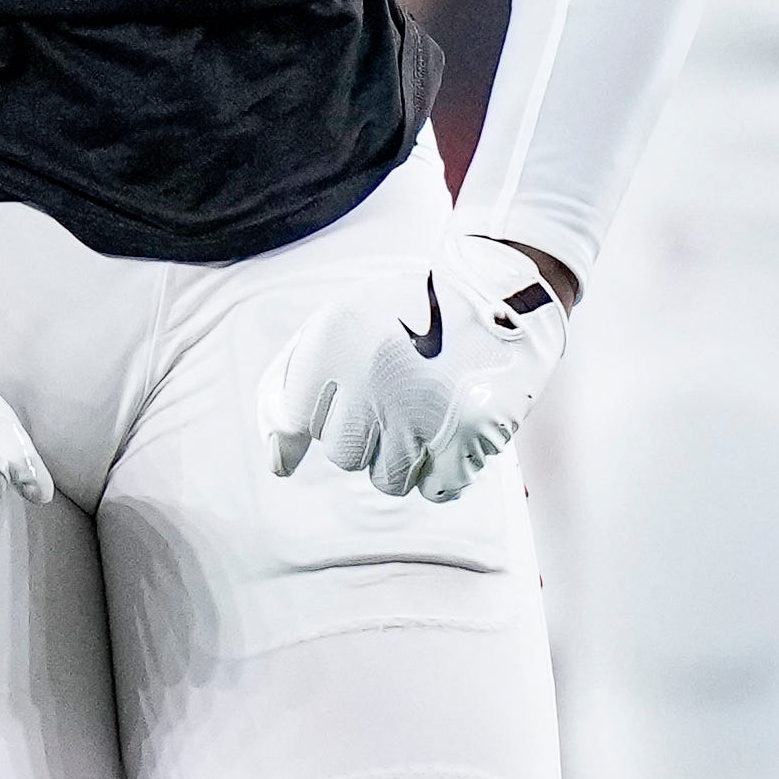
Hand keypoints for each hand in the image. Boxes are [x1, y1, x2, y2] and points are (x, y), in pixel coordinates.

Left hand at [264, 228, 568, 501]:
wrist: (500, 289)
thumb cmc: (407, 316)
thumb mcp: (338, 323)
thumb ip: (289, 385)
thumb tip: (277, 466)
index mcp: (333, 339)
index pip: (291, 420)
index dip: (313, 420)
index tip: (335, 412)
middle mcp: (373, 374)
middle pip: (344, 453)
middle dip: (367, 431)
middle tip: (400, 392)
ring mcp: (422, 406)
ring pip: (388, 479)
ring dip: (405, 455)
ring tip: (428, 408)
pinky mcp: (469, 430)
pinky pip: (437, 489)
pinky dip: (444, 470)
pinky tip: (454, 428)